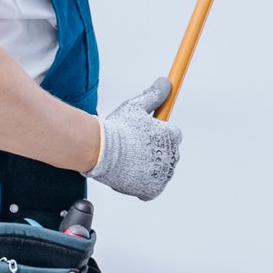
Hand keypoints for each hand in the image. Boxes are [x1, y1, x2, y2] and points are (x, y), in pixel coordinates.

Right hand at [88, 77, 182, 200]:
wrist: (100, 150)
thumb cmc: (118, 128)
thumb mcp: (137, 106)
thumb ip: (154, 95)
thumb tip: (166, 83)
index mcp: (172, 135)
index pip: (172, 134)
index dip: (157, 134)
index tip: (144, 134)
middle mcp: (172, 155)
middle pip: (167, 152)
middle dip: (154, 150)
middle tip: (134, 147)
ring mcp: (163, 174)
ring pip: (159, 170)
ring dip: (148, 167)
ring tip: (129, 160)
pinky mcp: (153, 189)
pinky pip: (153, 188)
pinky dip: (144, 184)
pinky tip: (132, 174)